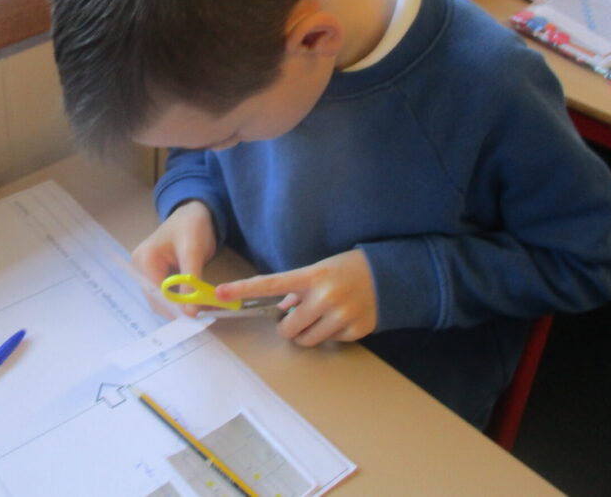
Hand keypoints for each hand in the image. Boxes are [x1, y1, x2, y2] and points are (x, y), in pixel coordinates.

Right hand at [131, 200, 216, 316]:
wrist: (194, 213)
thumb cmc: (192, 226)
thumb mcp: (193, 252)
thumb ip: (190, 282)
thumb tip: (189, 312)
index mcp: (144, 260)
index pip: (157, 294)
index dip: (175, 309)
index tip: (194, 320)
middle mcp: (140, 268)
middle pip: (157, 299)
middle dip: (178, 310)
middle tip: (201, 318)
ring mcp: (147, 272)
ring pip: (162, 300)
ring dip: (180, 307)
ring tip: (201, 312)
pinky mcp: (157, 275)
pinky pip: (166, 294)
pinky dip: (180, 300)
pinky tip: (195, 303)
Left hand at [216, 249, 376, 346]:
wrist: (390, 275)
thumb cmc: (347, 269)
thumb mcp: (320, 270)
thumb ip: (298, 288)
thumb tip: (283, 309)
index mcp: (312, 276)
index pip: (270, 284)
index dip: (243, 289)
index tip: (220, 292)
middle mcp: (325, 296)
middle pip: (287, 328)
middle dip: (287, 327)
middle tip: (295, 318)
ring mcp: (341, 315)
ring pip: (306, 340)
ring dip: (306, 333)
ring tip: (320, 318)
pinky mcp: (355, 330)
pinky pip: (329, 342)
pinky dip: (330, 334)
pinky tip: (342, 318)